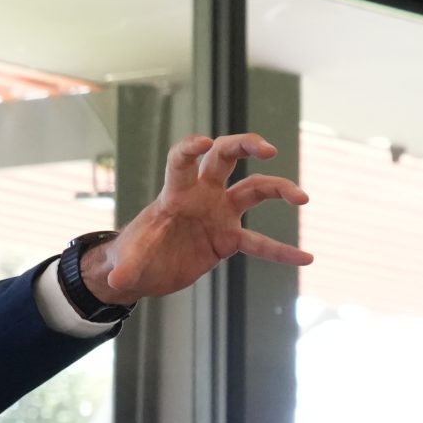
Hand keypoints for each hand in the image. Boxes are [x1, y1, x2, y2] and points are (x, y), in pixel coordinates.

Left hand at [87, 134, 310, 306]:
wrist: (143, 272)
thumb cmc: (132, 255)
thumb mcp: (128, 260)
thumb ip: (128, 266)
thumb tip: (117, 281)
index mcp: (175, 193)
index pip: (183, 161)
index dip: (191, 148)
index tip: (205, 141)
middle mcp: (202, 195)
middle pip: (226, 157)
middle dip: (246, 145)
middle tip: (269, 150)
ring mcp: (219, 214)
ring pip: (255, 190)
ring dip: (279, 189)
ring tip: (302, 198)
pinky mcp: (228, 238)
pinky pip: (259, 243)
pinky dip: (281, 251)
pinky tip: (305, 258)